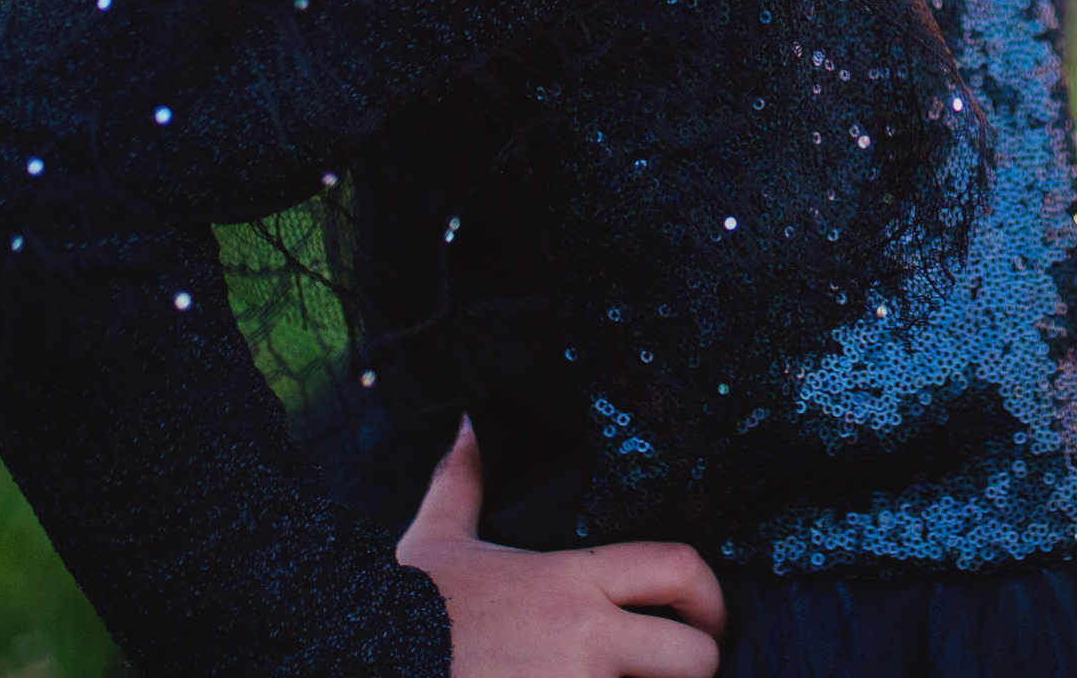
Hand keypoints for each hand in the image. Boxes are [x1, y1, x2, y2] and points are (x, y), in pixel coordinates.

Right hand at [397, 416, 725, 677]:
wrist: (367, 663)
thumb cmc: (409, 617)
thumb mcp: (434, 542)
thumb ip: (463, 482)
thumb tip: (468, 424)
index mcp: (569, 581)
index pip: (678, 567)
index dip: (709, 593)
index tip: (705, 615)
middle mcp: (585, 640)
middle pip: (696, 657)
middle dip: (694, 667)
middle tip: (676, 671)